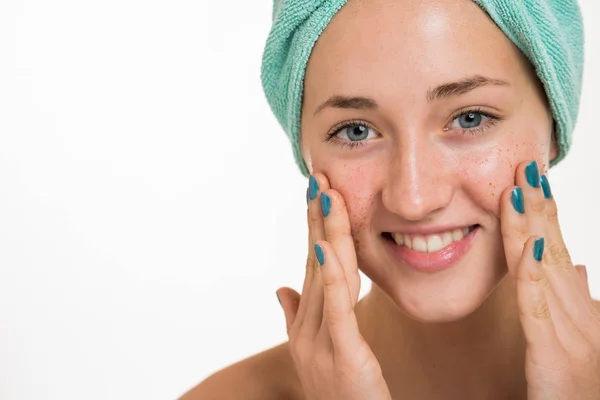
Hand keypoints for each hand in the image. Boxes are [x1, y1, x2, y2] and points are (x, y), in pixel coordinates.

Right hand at [276, 173, 391, 399]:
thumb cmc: (338, 391)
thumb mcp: (317, 351)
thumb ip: (296, 317)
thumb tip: (281, 287)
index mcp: (304, 324)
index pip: (310, 265)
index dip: (313, 228)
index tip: (316, 193)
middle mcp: (306, 329)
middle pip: (315, 263)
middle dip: (318, 218)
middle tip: (319, 178)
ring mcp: (320, 342)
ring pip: (326, 277)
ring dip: (327, 232)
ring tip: (328, 196)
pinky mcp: (343, 354)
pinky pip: (338, 309)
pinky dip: (332, 276)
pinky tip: (330, 246)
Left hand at [501, 160, 599, 398]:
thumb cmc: (577, 388)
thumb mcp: (575, 338)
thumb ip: (576, 301)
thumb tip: (578, 266)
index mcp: (583, 309)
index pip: (561, 251)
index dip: (548, 215)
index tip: (536, 181)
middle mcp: (582, 314)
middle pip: (555, 250)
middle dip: (540, 206)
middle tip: (527, 167)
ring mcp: (573, 333)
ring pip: (545, 268)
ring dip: (532, 226)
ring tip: (520, 189)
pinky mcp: (555, 353)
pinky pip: (539, 308)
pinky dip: (533, 275)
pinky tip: (529, 248)